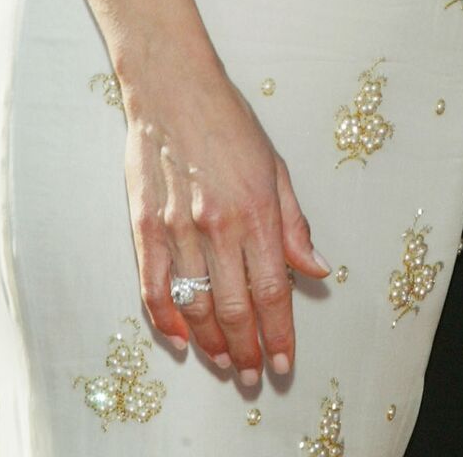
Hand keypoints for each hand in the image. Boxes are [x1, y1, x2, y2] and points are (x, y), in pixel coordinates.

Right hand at [122, 58, 329, 381]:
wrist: (173, 87)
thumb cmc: (229, 120)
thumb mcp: (275, 165)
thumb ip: (294, 223)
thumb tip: (317, 270)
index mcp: (256, 211)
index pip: (273, 290)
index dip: (279, 333)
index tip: (284, 363)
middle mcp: (217, 226)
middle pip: (234, 308)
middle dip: (247, 350)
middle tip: (253, 376)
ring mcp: (177, 229)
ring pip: (195, 307)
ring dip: (211, 344)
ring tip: (225, 365)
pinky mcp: (145, 228)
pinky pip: (155, 289)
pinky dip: (168, 321)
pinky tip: (182, 340)